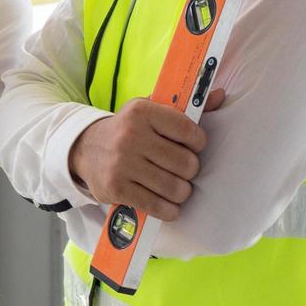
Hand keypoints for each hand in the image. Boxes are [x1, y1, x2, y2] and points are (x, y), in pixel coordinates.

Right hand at [69, 98, 209, 220]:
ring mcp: (122, 163)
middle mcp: (130, 135)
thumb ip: (186, 106)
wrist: (85, 148)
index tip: (192, 146)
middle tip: (181, 169)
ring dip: (181, 192)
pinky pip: (158, 207)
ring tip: (174, 186)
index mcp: (142, 111)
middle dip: (189, 170)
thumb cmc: (127, 129)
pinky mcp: (116, 188)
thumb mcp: (150, 111)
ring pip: (176, 188)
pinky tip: (167, 204)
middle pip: (186, 164)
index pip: (189, 131)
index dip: (198, 143)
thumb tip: (221, 96)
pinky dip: (169, 210)